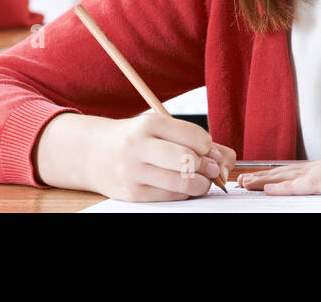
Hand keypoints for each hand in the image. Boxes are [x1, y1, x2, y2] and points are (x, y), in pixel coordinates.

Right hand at [38, 111, 235, 201]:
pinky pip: (168, 197)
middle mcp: (138, 146)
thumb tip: (227, 158)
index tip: (211, 151)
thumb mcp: (161, 129)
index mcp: (149, 124)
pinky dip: (184, 194)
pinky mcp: (131, 193)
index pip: (193, 135)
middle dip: (207, 167)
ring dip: (200, 185)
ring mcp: (133, 171)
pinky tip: (184, 187)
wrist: (94, 153)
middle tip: (212, 170)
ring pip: (180, 183)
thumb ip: (196, 140)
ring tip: (202, 181)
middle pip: (186, 160)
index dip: (210, 147)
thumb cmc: (137, 140)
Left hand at [238, 125, 320, 195]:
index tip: (265, 180)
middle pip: (299, 171)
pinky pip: (314, 184)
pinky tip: (271, 190)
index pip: (313, 172)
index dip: (287, 177)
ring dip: (269, 181)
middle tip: (240, 180)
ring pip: (298, 176)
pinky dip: (289, 187)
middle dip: (269, 177)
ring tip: (243, 184)